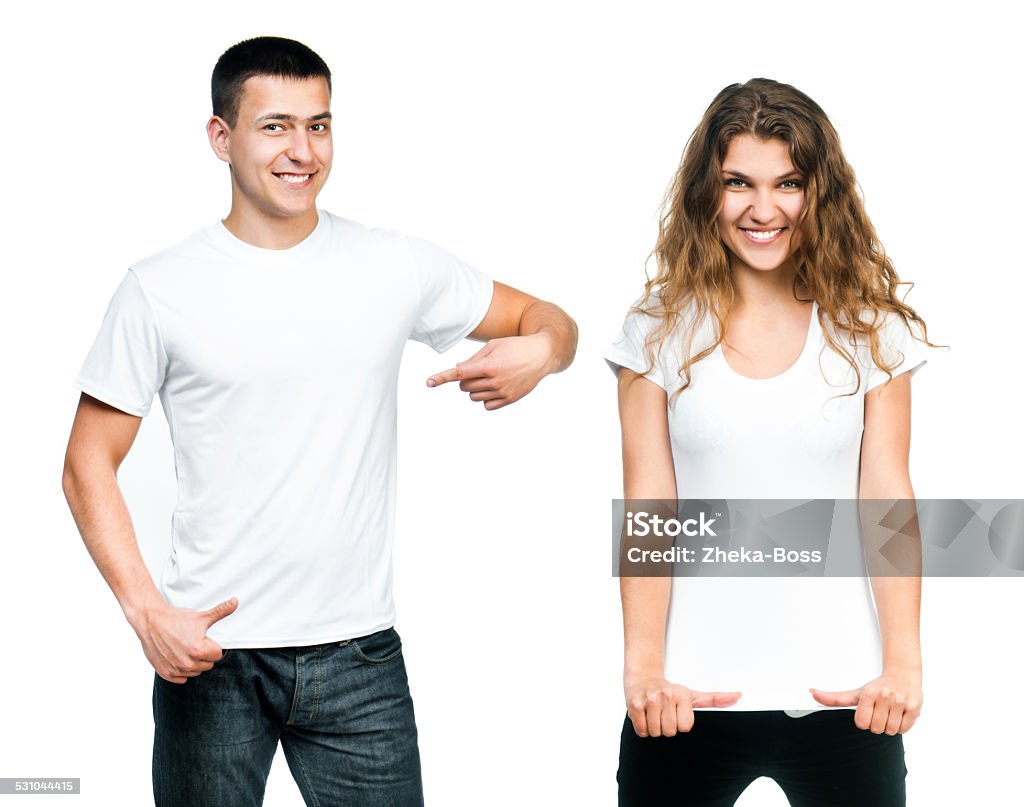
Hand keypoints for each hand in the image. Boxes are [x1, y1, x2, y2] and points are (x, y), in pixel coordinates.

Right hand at [134, 598, 237, 683]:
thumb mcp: (201, 617)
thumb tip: (236, 601)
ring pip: (195, 672)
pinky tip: (176, 656)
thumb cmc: (176, 619)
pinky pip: (181, 679)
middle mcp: (188, 663)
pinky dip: (180, 670)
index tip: (201, 637)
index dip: (211, 645)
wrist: (150, 621)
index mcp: (199, 650)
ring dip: (192, 662)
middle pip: (207, 664)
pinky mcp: (165, 673)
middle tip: (191, 641)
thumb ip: (221, 611)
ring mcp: (176, 669)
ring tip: (182, 647)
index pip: (217, 655)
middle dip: (203, 654)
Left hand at [426, 332, 555, 409]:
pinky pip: (487, 406)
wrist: (542, 354)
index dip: (442, 377)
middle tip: (478, 369)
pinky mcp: (509, 399)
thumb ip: (474, 358)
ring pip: (474, 396)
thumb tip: (458, 370)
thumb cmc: (515, 346)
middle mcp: (494, 381)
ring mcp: (502, 392)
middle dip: (466, 379)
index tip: (428, 382)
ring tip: (490, 376)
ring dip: (475, 388)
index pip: (459, 373)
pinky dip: (485, 398)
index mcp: (488, 365)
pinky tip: (495, 387)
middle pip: (464, 386)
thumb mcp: (494, 345)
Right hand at [625, 674, 740, 736]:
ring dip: (653, 728)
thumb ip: (715, 698)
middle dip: (666, 727)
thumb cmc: (670, 691)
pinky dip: (642, 727)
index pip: (685, 728)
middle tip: (664, 714)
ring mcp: (649, 699)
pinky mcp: (633, 705)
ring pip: (655, 732)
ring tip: (654, 714)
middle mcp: (666, 695)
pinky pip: (641, 730)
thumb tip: (739, 695)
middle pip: (670, 731)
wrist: (643, 677)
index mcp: (682, 694)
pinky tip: (644, 715)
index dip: (680, 724)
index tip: (676, 713)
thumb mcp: (693, 695)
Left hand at [810, 670, 922, 734]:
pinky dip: (902, 725)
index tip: (867, 712)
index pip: (861, 723)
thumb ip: (834, 697)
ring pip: (891, 731)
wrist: (902, 675)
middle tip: (879, 712)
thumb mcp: (855, 692)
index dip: (864, 721)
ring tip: (889, 712)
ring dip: (889, 725)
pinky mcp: (914, 707)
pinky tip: (899, 713)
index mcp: (868, 694)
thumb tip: (811, 693)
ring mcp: (900, 701)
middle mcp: (884, 696)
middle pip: (876, 729)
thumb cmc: (877, 687)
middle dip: (877, 724)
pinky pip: (904, 729)